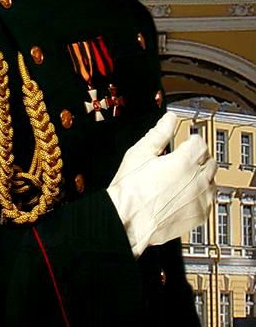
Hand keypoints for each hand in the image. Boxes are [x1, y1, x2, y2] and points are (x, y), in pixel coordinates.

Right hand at [107, 112, 216, 256]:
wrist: (128, 220)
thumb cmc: (131, 190)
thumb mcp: (140, 153)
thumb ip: (159, 133)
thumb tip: (169, 119)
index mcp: (184, 161)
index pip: (200, 143)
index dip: (192, 140)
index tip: (187, 141)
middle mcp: (196, 180)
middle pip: (210, 161)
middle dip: (199, 157)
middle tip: (185, 158)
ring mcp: (200, 199)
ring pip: (212, 181)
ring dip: (203, 176)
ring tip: (186, 177)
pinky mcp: (199, 216)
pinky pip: (209, 201)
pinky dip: (202, 196)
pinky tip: (188, 194)